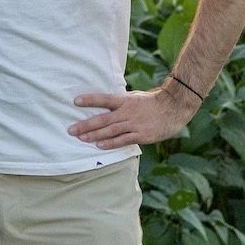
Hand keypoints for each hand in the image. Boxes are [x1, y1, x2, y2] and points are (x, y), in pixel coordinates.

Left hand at [69, 85, 197, 149]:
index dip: (90, 100)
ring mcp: (134, 124)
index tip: (75, 101)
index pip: (104, 99)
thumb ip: (120, 102)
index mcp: (125, 101)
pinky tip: (100, 146)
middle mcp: (127, 112)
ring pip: (110, 130)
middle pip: (103, 118)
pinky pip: (123, 140)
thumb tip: (106, 104)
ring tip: (81, 138)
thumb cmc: (153, 102)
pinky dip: (111, 143)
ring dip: (94, 135)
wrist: (174, 108)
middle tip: (71, 130)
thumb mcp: (135, 97)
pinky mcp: (141, 135)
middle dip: (85, 124)